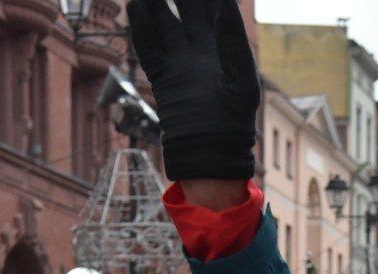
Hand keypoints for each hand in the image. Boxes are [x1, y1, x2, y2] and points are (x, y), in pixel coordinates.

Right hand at [126, 0, 260, 179]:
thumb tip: (226, 4)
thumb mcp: (242, 81)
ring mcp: (178, 64)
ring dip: (155, 3)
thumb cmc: (235, 123)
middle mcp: (198, 52)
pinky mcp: (163, 78)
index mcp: (221, 48)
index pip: (212, 9)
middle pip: (185, 9)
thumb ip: (233, 44)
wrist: (212, 155)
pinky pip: (149, 48)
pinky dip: (142, 28)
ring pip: (163, 23)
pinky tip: (136, 7)